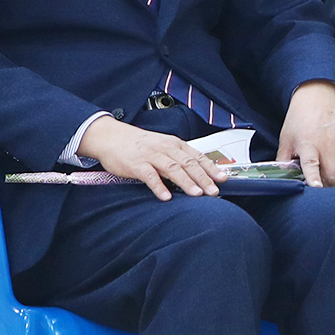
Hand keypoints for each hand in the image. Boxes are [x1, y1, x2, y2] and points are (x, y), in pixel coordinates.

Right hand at [78, 116, 229, 200]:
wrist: (111, 137)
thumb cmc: (140, 144)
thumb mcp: (163, 146)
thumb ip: (179, 158)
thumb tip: (200, 173)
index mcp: (174, 144)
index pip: (197, 156)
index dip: (211, 168)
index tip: (223, 179)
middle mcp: (165, 148)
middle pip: (188, 163)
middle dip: (203, 178)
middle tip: (214, 191)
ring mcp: (150, 156)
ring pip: (172, 169)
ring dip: (186, 182)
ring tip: (196, 194)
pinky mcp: (136, 164)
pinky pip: (149, 176)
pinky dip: (159, 186)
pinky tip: (166, 197)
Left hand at [277, 80, 334, 192]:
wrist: (320, 99)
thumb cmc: (301, 119)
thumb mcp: (286, 139)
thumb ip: (283, 160)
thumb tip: (281, 179)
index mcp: (309, 144)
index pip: (312, 164)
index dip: (314, 178)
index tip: (317, 189)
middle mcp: (329, 145)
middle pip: (333, 174)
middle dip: (330, 190)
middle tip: (325, 198)